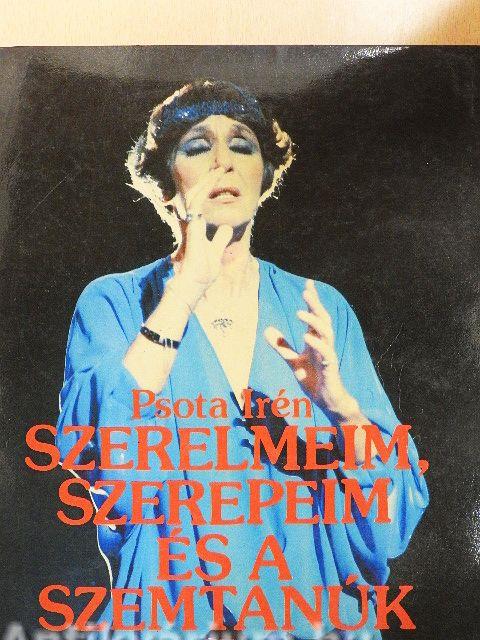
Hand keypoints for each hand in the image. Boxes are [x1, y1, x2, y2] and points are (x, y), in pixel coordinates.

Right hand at [170, 167, 232, 292]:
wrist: (190, 287)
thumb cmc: (200, 274)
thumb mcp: (215, 254)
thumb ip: (219, 240)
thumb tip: (225, 228)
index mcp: (195, 226)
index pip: (199, 202)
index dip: (208, 189)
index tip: (219, 177)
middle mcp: (189, 223)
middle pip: (196, 195)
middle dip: (208, 180)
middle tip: (220, 167)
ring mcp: (188, 225)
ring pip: (195, 195)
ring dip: (207, 181)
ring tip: (218, 169)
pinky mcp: (191, 228)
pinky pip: (196, 204)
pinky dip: (204, 191)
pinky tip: (212, 180)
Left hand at [264, 279, 361, 420]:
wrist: (326, 401)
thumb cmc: (314, 379)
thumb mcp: (293, 361)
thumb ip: (282, 346)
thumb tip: (266, 329)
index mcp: (316, 340)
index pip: (315, 316)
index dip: (312, 300)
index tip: (308, 283)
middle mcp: (324, 343)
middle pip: (322, 319)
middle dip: (315, 304)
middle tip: (306, 290)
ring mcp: (328, 354)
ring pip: (326, 332)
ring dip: (314, 321)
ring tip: (300, 312)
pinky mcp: (330, 367)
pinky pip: (326, 352)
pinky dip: (317, 344)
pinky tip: (307, 337)